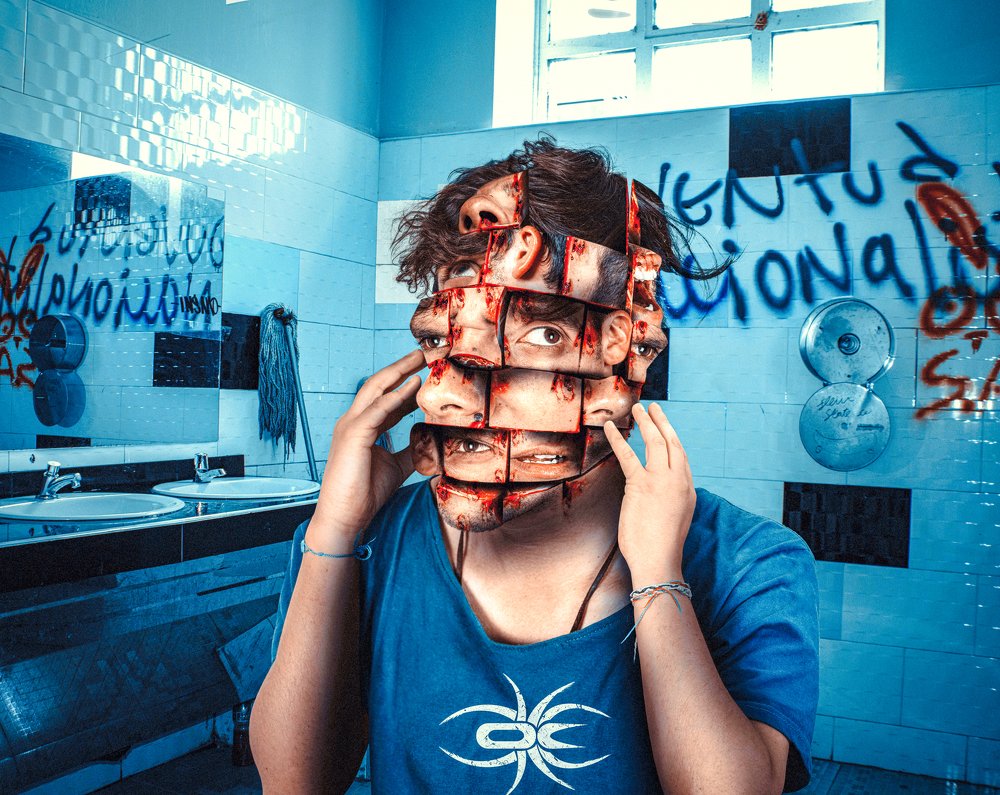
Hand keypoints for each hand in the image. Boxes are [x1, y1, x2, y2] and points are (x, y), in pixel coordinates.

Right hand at [310, 349, 424, 542]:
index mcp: (363, 426)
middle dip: (403, 366)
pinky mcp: (354, 435)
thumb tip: (431, 441)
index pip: (387, 396)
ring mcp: (351, 425)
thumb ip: (410, 450)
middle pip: (380, 383)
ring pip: (377, 388)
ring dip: (401, 372)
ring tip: (422, 359)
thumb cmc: (364, 493)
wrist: (344, 517)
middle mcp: (354, 420)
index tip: (430, 372)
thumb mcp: (397, 466)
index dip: (407, 382)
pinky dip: (396, 396)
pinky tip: (414, 386)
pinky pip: (378, 409)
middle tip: (427, 353)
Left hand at [604, 402, 695, 581]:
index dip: (672, 438)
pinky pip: (627, 455)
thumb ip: (671, 499)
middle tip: (653, 408)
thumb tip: (660, 493)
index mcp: (688, 489)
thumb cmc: (663, 546)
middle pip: (671, 442)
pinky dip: (617, 439)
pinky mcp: (641, 485)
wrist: (659, 560)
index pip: (681, 456)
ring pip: (655, 442)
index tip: (665, 427)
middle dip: (662, 422)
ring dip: (645, 422)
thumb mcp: (676, 518)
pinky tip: (609, 428)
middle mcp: (678, 480)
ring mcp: (661, 480)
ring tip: (637, 409)